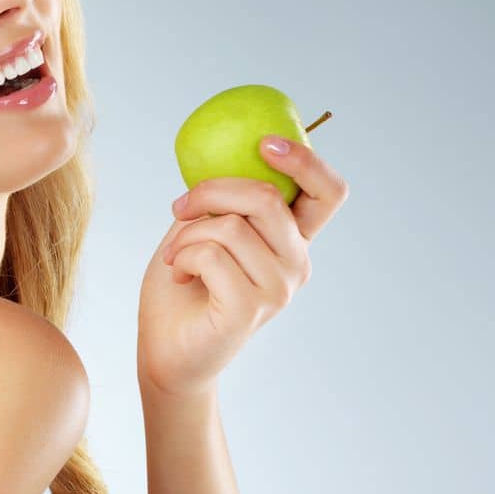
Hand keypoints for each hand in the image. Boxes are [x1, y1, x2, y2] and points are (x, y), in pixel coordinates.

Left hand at [136, 137, 349, 397]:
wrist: (166, 350)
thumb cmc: (184, 286)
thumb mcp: (203, 228)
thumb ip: (223, 198)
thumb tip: (229, 151)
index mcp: (293, 240)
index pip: (328, 193)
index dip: (306, 161)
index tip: (265, 143)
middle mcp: (296, 263)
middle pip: (268, 197)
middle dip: (212, 191)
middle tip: (180, 206)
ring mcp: (278, 289)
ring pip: (232, 227)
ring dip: (187, 235)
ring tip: (175, 258)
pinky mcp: (250, 309)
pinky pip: (212, 255)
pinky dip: (182, 258)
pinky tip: (178, 275)